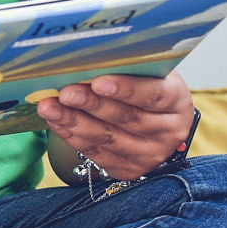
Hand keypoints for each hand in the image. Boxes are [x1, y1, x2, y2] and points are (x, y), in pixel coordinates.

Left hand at [38, 71, 194, 181]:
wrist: (156, 121)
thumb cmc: (145, 86)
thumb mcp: (147, 73)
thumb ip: (127, 68)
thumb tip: (86, 58)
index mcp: (177, 100)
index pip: (153, 95)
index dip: (126, 89)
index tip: (98, 82)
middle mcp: (169, 131)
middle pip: (127, 118)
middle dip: (92, 105)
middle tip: (65, 93)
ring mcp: (150, 154)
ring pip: (108, 138)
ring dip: (74, 122)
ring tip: (49, 107)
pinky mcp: (129, 169)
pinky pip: (96, 153)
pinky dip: (72, 136)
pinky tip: (56, 121)